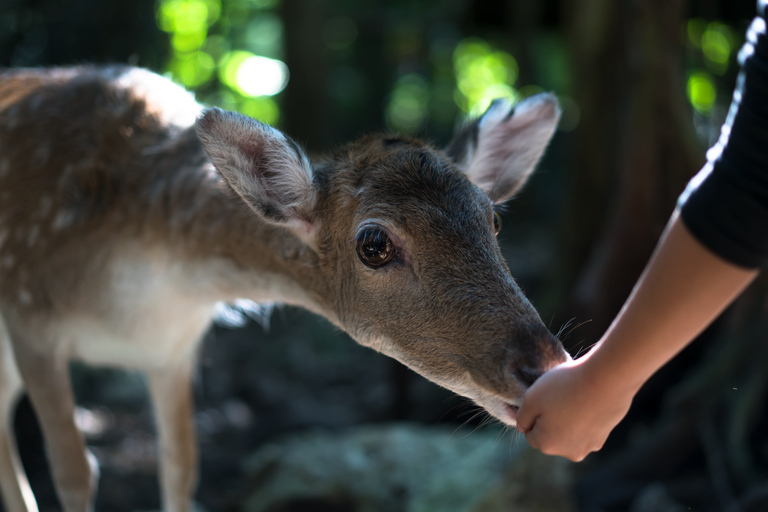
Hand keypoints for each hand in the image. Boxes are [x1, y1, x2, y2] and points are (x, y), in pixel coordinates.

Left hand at [515, 357, 635, 461]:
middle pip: (550, 436)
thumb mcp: (531, 398)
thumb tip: (522, 428)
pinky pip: (586, 429)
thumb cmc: (564, 387)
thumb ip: (522, 417)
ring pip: (569, 433)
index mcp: (547, 445)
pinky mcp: (604, 437)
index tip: (542, 399)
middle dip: (550, 420)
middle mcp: (568, 453)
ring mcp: (589, 446)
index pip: (530, 433)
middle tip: (558, 397)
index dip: (533, 414)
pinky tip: (587, 401)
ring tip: (573, 398)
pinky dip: (585, 418)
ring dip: (568, 420)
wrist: (606, 379)